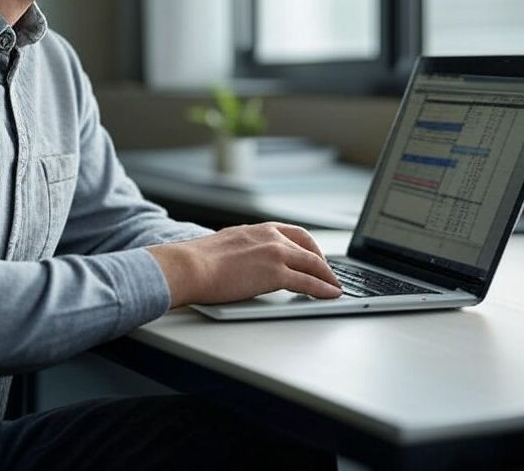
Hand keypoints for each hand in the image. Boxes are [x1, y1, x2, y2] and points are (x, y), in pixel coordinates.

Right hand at [146, 222, 341, 307]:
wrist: (189, 266)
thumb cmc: (197, 261)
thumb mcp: (226, 246)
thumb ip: (242, 251)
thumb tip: (243, 263)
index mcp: (257, 229)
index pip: (294, 234)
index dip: (309, 247)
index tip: (315, 256)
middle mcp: (270, 236)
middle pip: (308, 247)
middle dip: (322, 262)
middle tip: (328, 274)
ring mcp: (275, 253)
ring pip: (313, 264)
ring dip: (327, 277)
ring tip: (334, 287)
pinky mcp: (276, 273)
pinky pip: (308, 282)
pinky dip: (323, 289)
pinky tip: (330, 294)